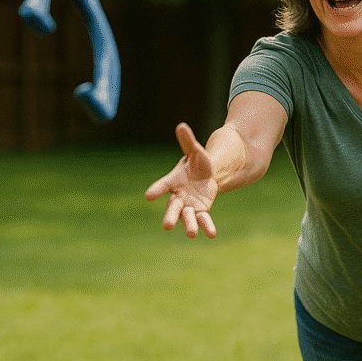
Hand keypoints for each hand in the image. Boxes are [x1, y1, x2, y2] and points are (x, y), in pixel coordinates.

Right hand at [145, 123, 219, 237]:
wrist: (205, 174)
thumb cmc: (196, 162)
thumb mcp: (195, 151)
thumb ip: (188, 141)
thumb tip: (181, 125)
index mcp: (173, 181)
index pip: (162, 186)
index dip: (156, 190)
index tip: (149, 196)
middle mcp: (178, 196)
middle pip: (172, 207)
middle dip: (171, 216)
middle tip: (167, 226)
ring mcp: (188, 205)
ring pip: (187, 216)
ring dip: (189, 225)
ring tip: (192, 234)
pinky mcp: (200, 210)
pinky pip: (202, 219)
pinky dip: (207, 226)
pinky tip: (212, 234)